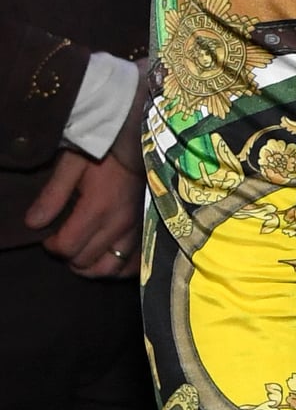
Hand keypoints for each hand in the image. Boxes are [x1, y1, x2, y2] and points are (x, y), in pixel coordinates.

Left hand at [26, 80, 147, 277]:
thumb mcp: (72, 164)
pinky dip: (118, 267)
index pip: (68, 246)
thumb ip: (52, 196)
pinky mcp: (148, 230)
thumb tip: (32, 224)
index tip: (48, 238)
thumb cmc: (103, 149)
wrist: (142, 140)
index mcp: (98, 208)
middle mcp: (119, 225)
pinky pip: (134, 264)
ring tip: (82, 256)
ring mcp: (137, 230)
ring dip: (92, 267)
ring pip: (111, 268)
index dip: (52, 246)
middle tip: (64, 243)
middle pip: (87, 260)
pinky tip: (107, 259)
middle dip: (69, 256)